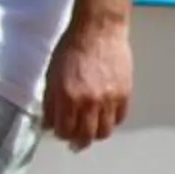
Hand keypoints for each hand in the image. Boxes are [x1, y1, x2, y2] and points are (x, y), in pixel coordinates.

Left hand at [42, 17, 132, 148]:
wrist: (97, 31)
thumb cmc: (69, 50)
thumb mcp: (51, 76)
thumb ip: (50, 102)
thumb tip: (48, 124)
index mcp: (68, 97)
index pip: (64, 131)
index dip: (60, 134)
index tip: (58, 132)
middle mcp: (90, 102)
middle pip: (87, 136)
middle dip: (78, 141)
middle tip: (75, 142)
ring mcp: (110, 99)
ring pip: (105, 131)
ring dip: (96, 134)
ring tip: (90, 130)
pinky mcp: (126, 93)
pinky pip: (120, 118)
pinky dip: (111, 122)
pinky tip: (104, 118)